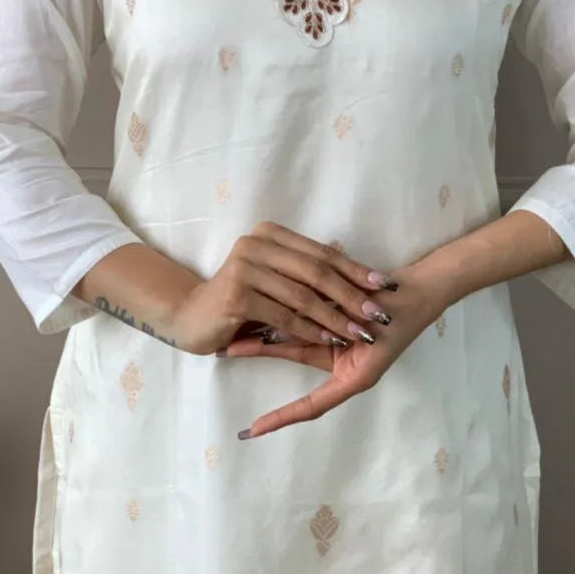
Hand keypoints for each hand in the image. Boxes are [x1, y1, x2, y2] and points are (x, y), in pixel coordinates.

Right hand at [169, 220, 400, 355]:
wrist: (191, 317)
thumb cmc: (239, 297)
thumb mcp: (272, 275)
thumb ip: (302, 267)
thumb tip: (348, 257)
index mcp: (270, 234)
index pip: (322, 252)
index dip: (355, 269)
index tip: (383, 285)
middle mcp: (256, 243)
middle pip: (317, 271)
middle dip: (352, 293)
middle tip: (378, 313)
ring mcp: (244, 268)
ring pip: (303, 295)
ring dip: (335, 316)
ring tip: (359, 332)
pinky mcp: (237, 296)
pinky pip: (284, 315)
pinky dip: (310, 328)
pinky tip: (329, 339)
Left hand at [218, 257, 449, 438]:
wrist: (422, 290)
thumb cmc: (402, 320)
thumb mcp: (372, 348)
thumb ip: (341, 356)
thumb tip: (309, 348)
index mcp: (352, 379)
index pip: (311, 407)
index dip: (282, 418)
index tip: (253, 430)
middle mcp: (341, 364)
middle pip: (293, 358)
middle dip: (259, 353)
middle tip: (224, 351)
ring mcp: (337, 341)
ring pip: (294, 338)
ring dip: (265, 334)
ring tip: (232, 331)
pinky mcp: (335, 318)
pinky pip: (305, 323)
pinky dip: (286, 321)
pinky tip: (261, 314)